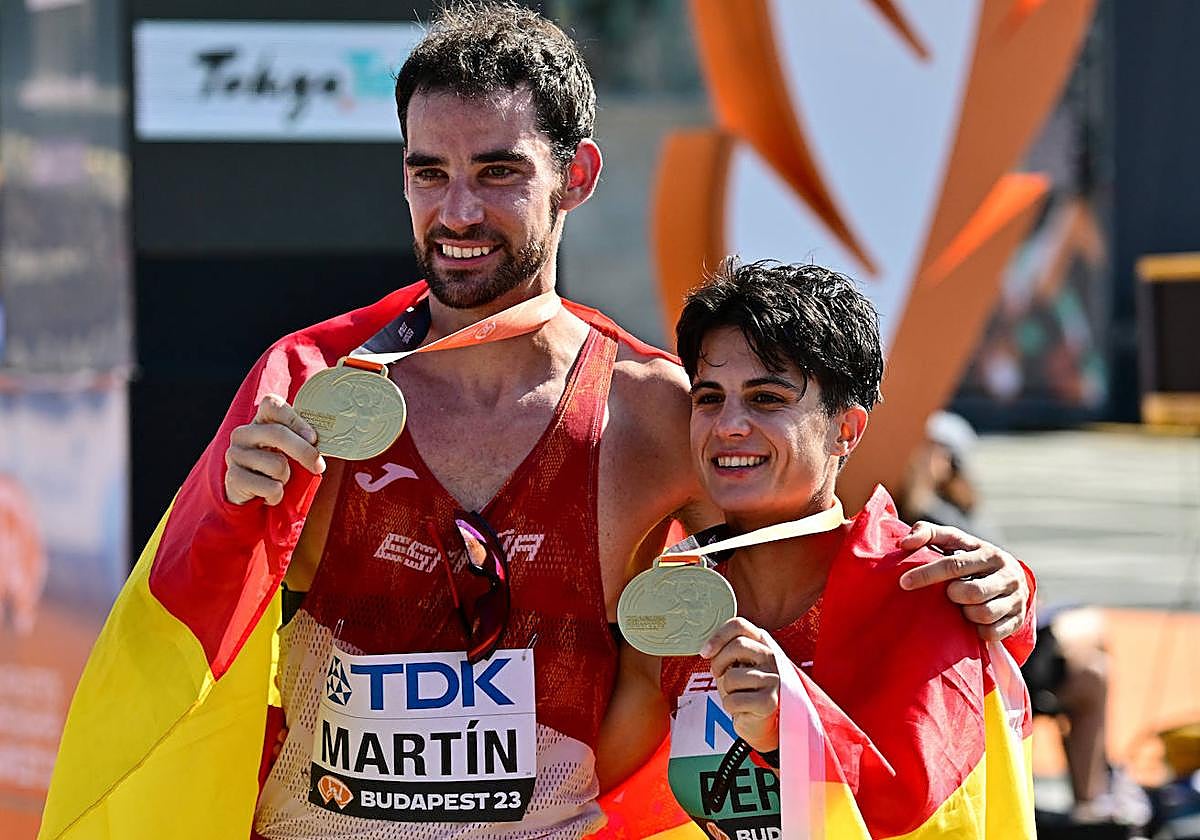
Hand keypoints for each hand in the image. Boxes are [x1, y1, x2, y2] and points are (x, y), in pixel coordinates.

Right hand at [224, 394, 325, 504]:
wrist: (251, 494)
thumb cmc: (277, 466)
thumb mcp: (290, 450)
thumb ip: (303, 440)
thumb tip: (329, 440)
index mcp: (260, 420)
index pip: (272, 404)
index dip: (295, 419)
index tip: (313, 438)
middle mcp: (243, 433)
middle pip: (278, 433)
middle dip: (304, 452)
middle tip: (318, 466)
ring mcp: (235, 454)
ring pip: (276, 464)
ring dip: (287, 478)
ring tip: (280, 480)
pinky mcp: (233, 478)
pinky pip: (269, 487)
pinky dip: (277, 495)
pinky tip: (270, 494)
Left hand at [701, 618, 779, 752]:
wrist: (760, 722)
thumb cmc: (744, 690)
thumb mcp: (735, 664)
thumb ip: (726, 649)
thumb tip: (707, 649)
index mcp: (763, 643)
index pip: (740, 625)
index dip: (718, 636)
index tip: (705, 652)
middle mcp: (773, 657)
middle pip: (737, 646)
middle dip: (718, 663)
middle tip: (719, 675)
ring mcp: (775, 679)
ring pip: (732, 676)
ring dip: (726, 690)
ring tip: (737, 694)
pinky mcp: (770, 702)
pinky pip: (734, 700)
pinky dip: (730, 706)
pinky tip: (742, 708)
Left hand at [898, 522, 1027, 641]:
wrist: (1013, 579)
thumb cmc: (970, 559)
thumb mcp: (954, 542)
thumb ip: (928, 533)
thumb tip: (904, 544)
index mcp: (986, 552)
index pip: (953, 564)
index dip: (927, 574)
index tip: (904, 582)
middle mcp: (1006, 573)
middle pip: (971, 592)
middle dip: (953, 595)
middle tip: (948, 594)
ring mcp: (1016, 597)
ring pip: (983, 613)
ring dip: (966, 614)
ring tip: (963, 606)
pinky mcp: (1018, 619)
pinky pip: (992, 632)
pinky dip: (978, 630)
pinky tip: (973, 622)